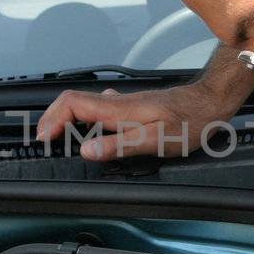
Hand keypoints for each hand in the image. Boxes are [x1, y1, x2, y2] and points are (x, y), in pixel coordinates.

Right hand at [34, 82, 232, 160]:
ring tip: (57, 137)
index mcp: (117, 109)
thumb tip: (86, 151)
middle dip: (52, 118)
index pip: (71, 104)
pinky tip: (89, 130)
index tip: (43, 139)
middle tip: (43, 140)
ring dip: (65, 118)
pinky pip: (99, 109)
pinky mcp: (132, 107)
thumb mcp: (155, 140)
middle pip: (72, 102)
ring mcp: (124, 103)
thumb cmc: (189, 122)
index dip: (51, 120)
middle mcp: (116, 102)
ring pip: (84, 104)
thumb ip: (119, 145)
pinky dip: (84, 118)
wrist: (210, 103)